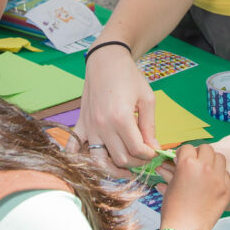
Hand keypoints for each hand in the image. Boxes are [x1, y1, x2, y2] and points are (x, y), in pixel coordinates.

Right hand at [74, 45, 157, 167]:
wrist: (106, 61)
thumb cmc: (128, 76)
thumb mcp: (147, 98)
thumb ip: (149, 126)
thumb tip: (154, 147)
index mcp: (121, 118)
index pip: (137, 149)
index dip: (149, 154)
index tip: (154, 151)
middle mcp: (102, 126)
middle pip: (120, 158)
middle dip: (136, 162)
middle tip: (144, 155)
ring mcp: (89, 127)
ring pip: (99, 161)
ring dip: (114, 168)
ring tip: (126, 166)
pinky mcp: (81, 124)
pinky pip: (74, 148)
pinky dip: (82, 159)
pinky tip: (96, 161)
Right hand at [157, 145, 229, 229]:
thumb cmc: (173, 209)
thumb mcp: (170, 186)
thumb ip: (172, 172)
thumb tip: (167, 165)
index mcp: (187, 164)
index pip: (187, 147)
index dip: (183, 153)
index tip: (181, 160)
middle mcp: (205, 167)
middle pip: (206, 148)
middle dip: (199, 153)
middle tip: (195, 162)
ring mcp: (218, 178)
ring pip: (220, 157)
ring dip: (212, 160)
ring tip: (206, 170)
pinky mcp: (226, 189)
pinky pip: (226, 173)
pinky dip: (220, 174)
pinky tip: (213, 182)